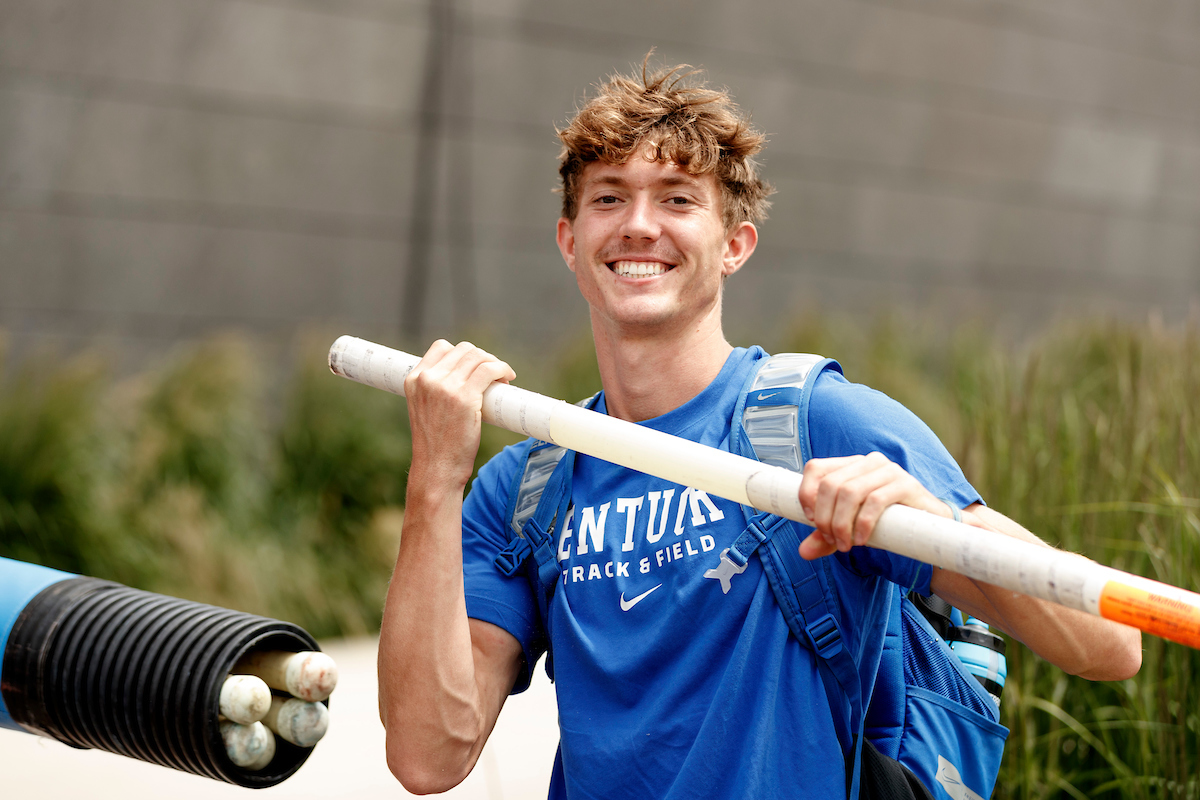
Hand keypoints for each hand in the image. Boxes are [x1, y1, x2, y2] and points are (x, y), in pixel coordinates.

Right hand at [403, 340, 515, 491]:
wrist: (437, 469)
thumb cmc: (436, 444)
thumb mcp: (425, 409)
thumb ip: (435, 390)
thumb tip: (465, 377)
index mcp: (414, 379)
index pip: (441, 347)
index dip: (463, 355)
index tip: (475, 368)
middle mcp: (427, 379)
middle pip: (464, 350)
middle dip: (482, 358)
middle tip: (493, 376)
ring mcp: (445, 387)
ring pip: (478, 357)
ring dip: (495, 363)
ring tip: (502, 379)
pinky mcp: (464, 397)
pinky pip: (489, 369)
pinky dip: (502, 369)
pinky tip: (507, 379)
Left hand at [797, 453, 954, 559]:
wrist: (931, 526)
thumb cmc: (886, 522)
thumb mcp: (851, 528)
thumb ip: (826, 537)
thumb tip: (803, 552)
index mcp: (851, 465)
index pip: (815, 468)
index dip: (806, 494)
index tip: (812, 521)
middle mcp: (868, 462)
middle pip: (830, 484)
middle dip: (825, 517)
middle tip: (831, 540)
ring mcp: (887, 470)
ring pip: (849, 492)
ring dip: (841, 523)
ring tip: (844, 544)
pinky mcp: (905, 484)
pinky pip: (874, 501)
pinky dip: (862, 524)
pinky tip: (862, 540)